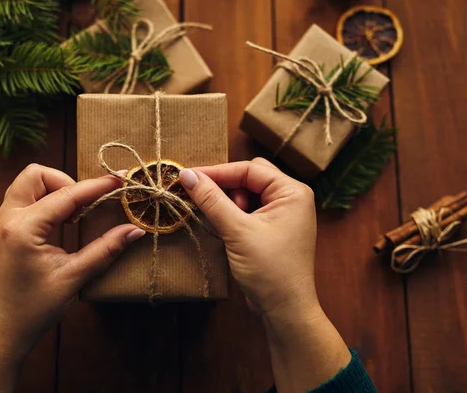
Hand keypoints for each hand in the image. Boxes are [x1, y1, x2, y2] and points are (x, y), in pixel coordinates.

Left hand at [0, 164, 144, 391]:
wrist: (2, 330)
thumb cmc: (34, 309)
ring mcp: (1, 221)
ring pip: (28, 183)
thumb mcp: (74, 277)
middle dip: (66, 182)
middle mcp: (7, 218)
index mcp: (23, 228)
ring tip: (76, 216)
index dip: (96, 186)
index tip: (119, 180)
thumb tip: (135, 230)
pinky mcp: (3, 228)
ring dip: (55, 189)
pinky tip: (63, 222)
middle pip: (37, 174)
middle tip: (87, 206)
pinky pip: (24, 198)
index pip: (66, 195)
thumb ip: (105, 249)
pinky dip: (46, 200)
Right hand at [179, 158, 350, 392]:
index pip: (249, 169)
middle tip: (201, 196)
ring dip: (227, 201)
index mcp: (292, 192)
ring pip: (247, 193)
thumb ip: (212, 200)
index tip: (188, 177)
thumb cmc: (269, 270)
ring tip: (216, 217)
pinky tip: (221, 224)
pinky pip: (249, 210)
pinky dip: (232, 213)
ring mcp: (282, 214)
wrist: (285, 310)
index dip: (217, 172)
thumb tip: (187, 176)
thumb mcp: (237, 231)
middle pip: (250, 177)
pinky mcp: (272, 229)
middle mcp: (290, 198)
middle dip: (224, 185)